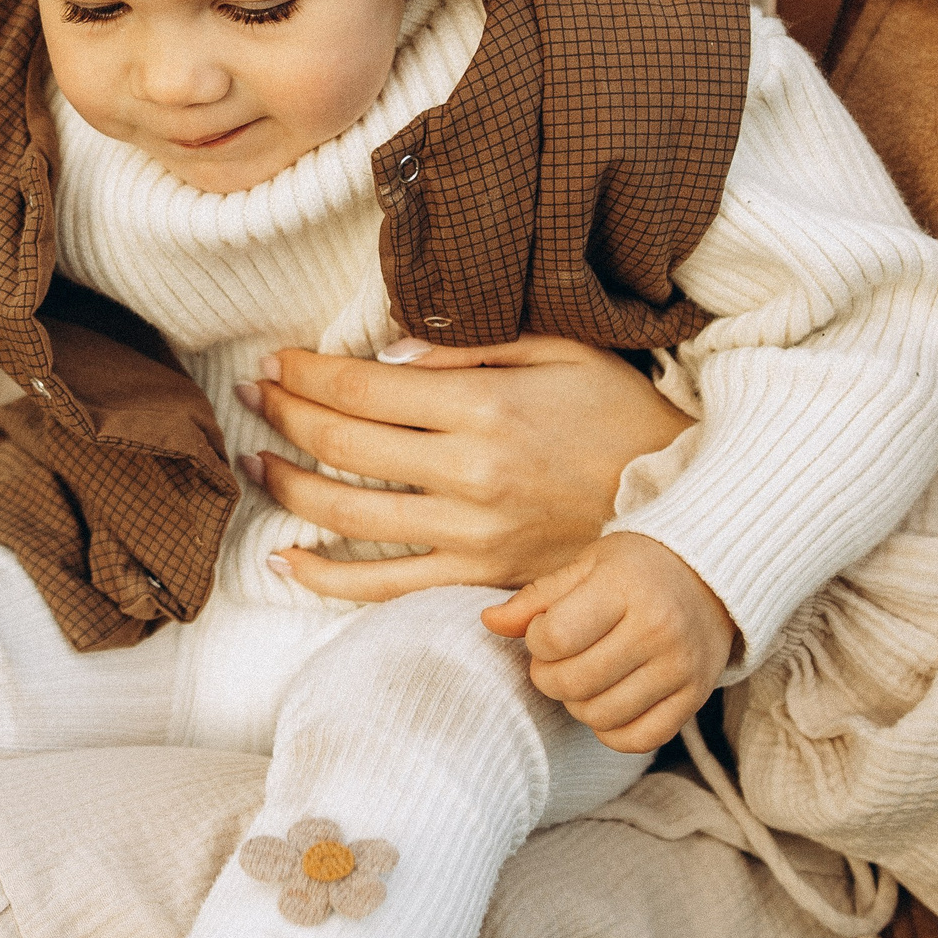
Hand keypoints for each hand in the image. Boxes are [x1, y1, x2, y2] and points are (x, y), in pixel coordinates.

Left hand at [237, 336, 692, 602]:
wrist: (686, 502)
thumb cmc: (619, 414)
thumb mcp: (558, 351)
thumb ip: (469, 349)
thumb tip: (387, 355)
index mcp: (485, 408)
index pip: (361, 389)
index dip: (304, 374)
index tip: (274, 363)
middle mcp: (470, 475)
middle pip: (341, 446)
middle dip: (282, 416)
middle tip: (251, 397)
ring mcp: (473, 536)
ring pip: (349, 516)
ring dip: (287, 488)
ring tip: (253, 463)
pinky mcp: (480, 581)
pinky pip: (384, 588)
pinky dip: (325, 577)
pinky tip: (286, 557)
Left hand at [480, 532, 733, 752]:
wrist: (711, 577)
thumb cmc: (636, 569)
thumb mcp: (585, 567)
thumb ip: (536, 598)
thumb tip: (489, 623)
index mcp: (624, 588)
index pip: (554, 637)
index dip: (535, 640)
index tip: (546, 630)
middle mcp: (657, 630)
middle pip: (573, 682)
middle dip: (548, 676)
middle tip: (556, 659)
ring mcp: (680, 668)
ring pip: (602, 716)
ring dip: (577, 704)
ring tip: (583, 677)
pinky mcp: (695, 698)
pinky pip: (639, 739)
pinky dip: (612, 731)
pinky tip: (608, 702)